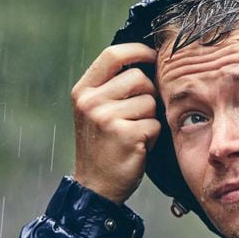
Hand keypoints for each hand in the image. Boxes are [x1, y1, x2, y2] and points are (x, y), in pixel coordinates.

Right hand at [71, 43, 160, 203]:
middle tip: (137, 117)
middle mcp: (91, 102)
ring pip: (150, 101)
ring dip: (150, 118)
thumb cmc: (103, 146)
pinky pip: (155, 124)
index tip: (153, 56)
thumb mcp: (96, 111)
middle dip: (147, 95)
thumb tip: (146, 59)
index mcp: (83, 91)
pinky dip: (153, 137)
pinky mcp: (125, 135)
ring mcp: (106, 118)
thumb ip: (112, 86)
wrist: (95, 186)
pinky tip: (138, 147)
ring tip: (135, 133)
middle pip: (138, 77)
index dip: (137, 51)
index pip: (112, 54)